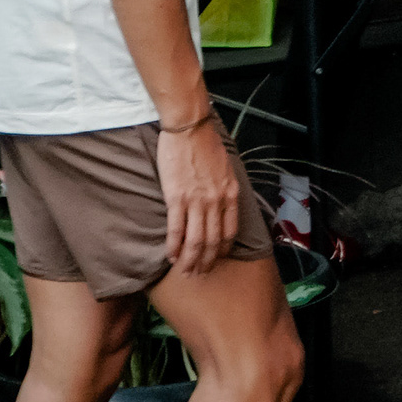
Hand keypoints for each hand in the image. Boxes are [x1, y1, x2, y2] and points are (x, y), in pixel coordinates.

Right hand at [154, 114, 244, 276]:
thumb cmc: (206, 144)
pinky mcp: (176, 197)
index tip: (217, 258)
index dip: (223, 249)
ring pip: (195, 240)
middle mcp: (216, 200)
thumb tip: (222, 204)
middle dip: (207, 261)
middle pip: (213, 240)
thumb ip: (225, 189)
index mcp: (230, 193)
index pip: (229, 230)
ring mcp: (197, 200)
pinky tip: (171, 256)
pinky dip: (174, 247)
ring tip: (185, 271)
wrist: (189, 128)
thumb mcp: (226, 168)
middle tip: (200, 273)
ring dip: (190, 260)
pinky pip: (176, 229)